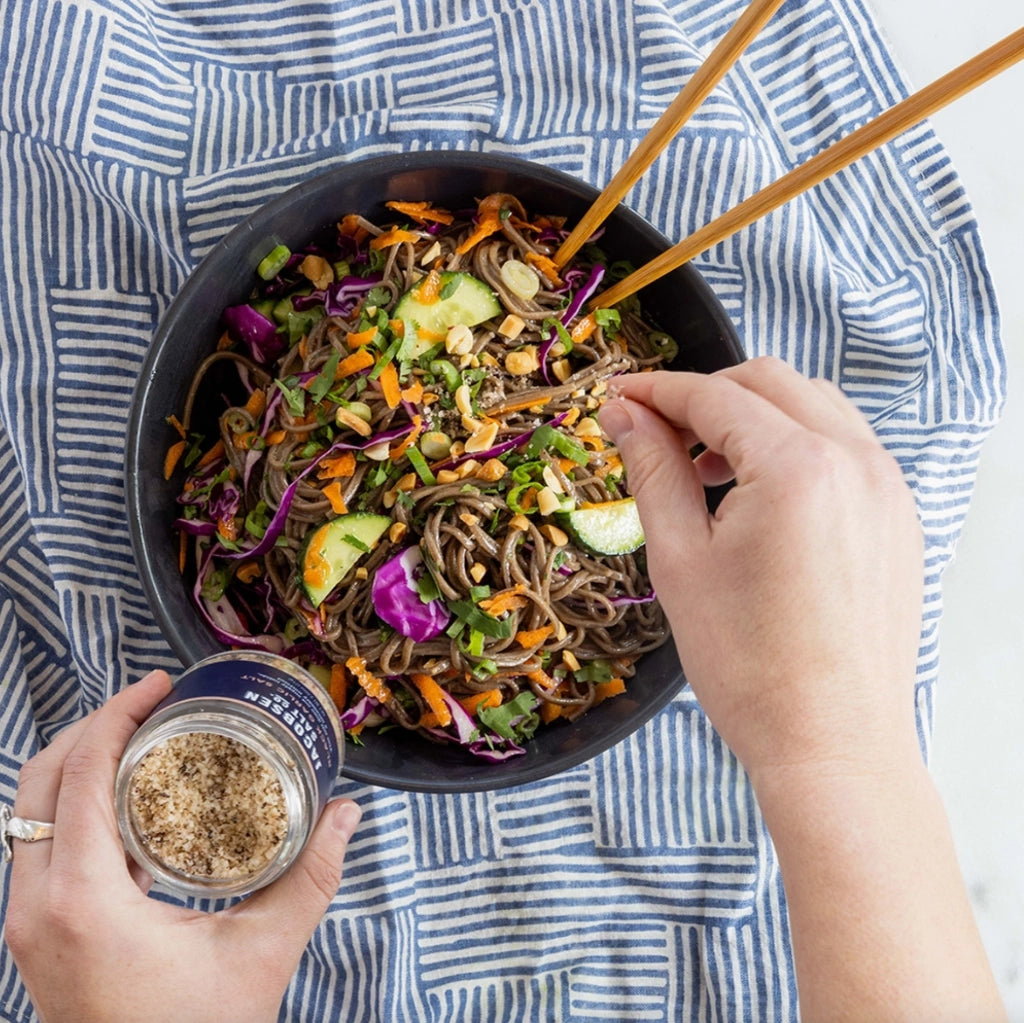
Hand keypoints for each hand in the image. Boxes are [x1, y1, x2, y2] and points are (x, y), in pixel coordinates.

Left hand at [4, 669, 361, 1022]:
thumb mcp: (262, 952)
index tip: (161, 686)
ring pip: (32, 811)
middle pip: (41, 779)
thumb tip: (346, 814)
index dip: (117, 714)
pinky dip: (76, 805)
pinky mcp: (36, 934)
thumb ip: (311, 876)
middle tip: (153, 702)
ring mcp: (27, 922)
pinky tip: (132, 803)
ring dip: (80, 763)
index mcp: (82, 901)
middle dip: (93, 726)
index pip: (81, 774)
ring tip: (144, 739)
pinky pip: (41, 845)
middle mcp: (36, 906)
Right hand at [601, 360, 1006, 1020]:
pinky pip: (843, 448)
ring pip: (812, 407)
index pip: (714, 397)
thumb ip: (652, 469)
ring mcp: (887, 488)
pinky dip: (794, 447)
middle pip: (769, 383)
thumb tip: (624, 413)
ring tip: (704, 469)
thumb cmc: (746, 664)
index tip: (616, 398)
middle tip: (656, 432)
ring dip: (752, 418)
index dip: (656, 391)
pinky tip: (756, 497)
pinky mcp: (897, 517)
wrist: (830, 743)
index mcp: (798, 467)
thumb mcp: (679, 558)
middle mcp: (856, 461)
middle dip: (706, 395)